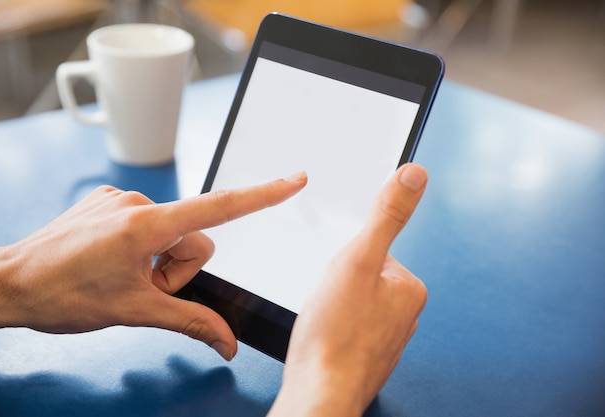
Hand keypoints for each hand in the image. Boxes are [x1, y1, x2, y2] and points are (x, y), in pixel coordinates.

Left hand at [0, 173, 306, 360]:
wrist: (11, 282)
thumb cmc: (63, 295)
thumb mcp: (135, 312)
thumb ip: (191, 323)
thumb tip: (228, 342)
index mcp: (148, 225)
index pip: (220, 207)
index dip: (264, 194)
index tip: (294, 180)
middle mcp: (137, 203)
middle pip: (195, 238)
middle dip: (179, 270)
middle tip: (145, 288)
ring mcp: (122, 200)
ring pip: (171, 234)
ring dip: (159, 261)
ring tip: (125, 276)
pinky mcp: (110, 202)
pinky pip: (148, 224)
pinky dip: (142, 247)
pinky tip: (113, 260)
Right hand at [269, 163, 427, 416]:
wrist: (320, 390)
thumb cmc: (336, 335)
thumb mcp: (358, 259)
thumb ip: (386, 216)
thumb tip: (414, 175)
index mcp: (409, 288)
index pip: (374, 251)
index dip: (345, 259)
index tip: (338, 280)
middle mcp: (405, 314)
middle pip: (361, 276)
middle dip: (338, 284)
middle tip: (328, 303)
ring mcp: (386, 337)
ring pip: (351, 303)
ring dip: (332, 307)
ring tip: (325, 323)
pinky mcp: (367, 355)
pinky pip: (346, 326)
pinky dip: (332, 328)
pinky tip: (324, 338)